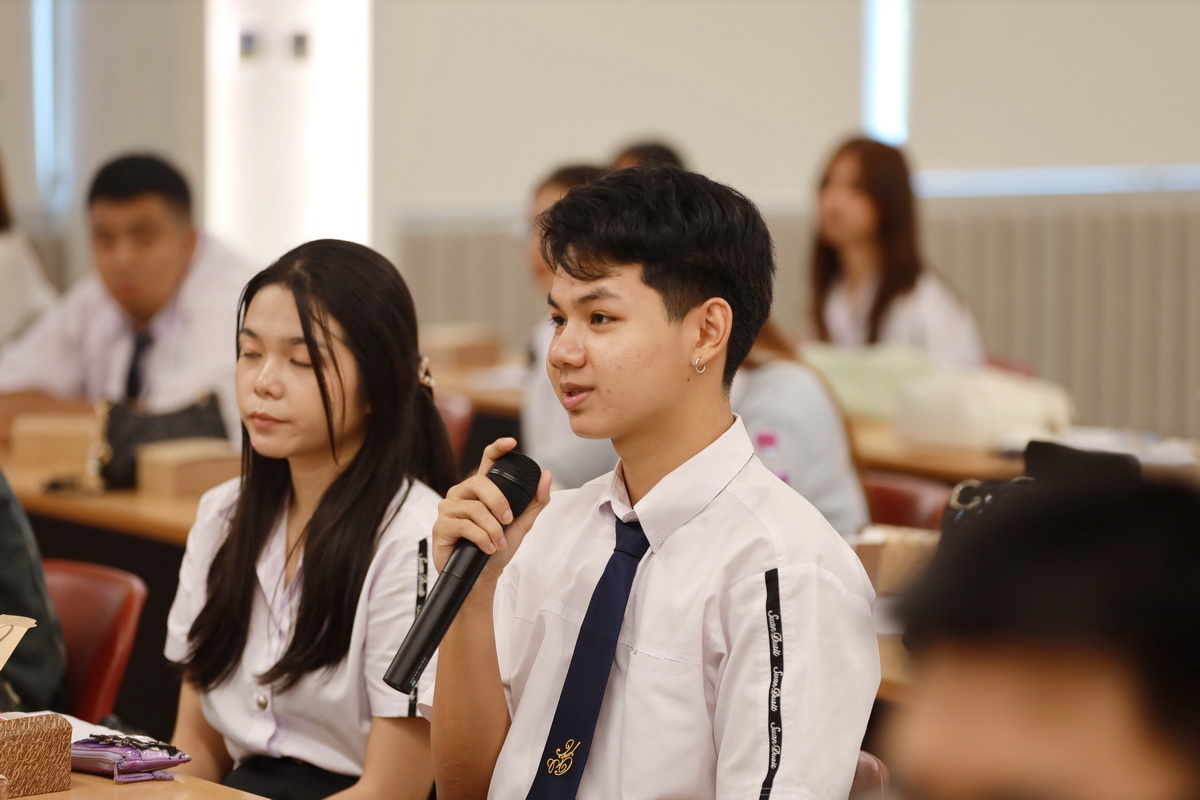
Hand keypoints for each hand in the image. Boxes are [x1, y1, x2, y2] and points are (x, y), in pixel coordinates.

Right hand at [432, 437, 551, 576]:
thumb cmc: (498, 548)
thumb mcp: (521, 524)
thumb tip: (546, 476)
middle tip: (508, 521)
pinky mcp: (441, 526)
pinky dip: (481, 538)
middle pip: (479, 482)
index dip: (497, 448)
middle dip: (499, 502)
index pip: (487, 461)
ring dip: (492, 529)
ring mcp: (449, 508)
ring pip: (474, 508)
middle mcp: (462, 493)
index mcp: (480, 489)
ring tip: (497, 543)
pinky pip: (465, 525)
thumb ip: (535, 502)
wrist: (483, 576)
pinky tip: (487, 548)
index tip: (511, 443)